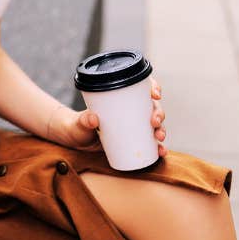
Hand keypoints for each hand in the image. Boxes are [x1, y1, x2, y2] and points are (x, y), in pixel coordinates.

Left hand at [47, 80, 167, 158]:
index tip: (155, 94)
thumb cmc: (78, 126)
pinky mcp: (133, 141)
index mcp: (121, 100)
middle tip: (154, 121)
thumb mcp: (80, 122)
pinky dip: (158, 148)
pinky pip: (150, 144)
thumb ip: (83, 120)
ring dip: (162, 130)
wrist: (76, 142)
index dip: (153, 87)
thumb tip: (92, 119)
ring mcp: (133, 127)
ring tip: (160, 138)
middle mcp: (131, 111)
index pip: (142, 88)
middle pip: (152, 107)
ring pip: (155, 125)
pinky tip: (161, 152)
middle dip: (159, 113)